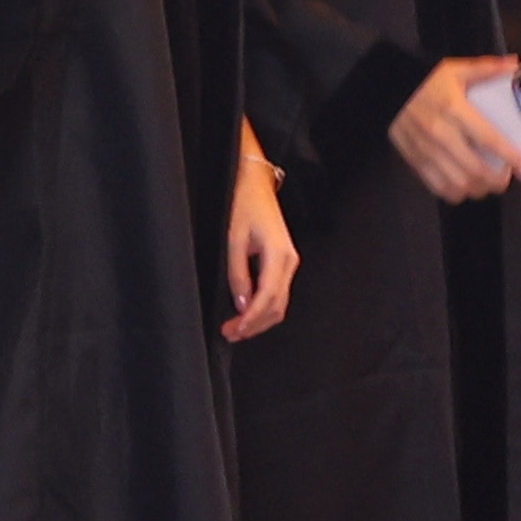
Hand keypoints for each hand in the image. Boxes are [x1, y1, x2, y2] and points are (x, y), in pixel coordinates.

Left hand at [224, 158, 299, 340]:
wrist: (256, 186)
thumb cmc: (244, 206)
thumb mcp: (233, 239)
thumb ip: (237, 273)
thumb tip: (240, 303)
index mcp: (279, 255)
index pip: (268, 298)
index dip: (252, 319)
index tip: (236, 330)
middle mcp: (289, 262)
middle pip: (277, 306)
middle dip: (255, 325)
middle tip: (230, 333)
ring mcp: (289, 263)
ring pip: (279, 303)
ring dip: (258, 319)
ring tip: (235, 328)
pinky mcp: (284, 263)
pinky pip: (277, 293)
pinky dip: (262, 307)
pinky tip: (246, 313)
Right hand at [389, 57, 520, 202]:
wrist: (382, 87)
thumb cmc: (421, 79)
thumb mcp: (454, 70)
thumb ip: (486, 69)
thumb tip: (513, 65)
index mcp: (455, 110)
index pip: (490, 141)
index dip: (512, 159)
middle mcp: (441, 134)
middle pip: (476, 170)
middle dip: (497, 181)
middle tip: (506, 177)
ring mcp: (425, 150)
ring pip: (458, 184)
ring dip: (478, 189)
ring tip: (486, 183)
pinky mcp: (413, 159)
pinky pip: (436, 186)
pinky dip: (454, 193)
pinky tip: (463, 186)